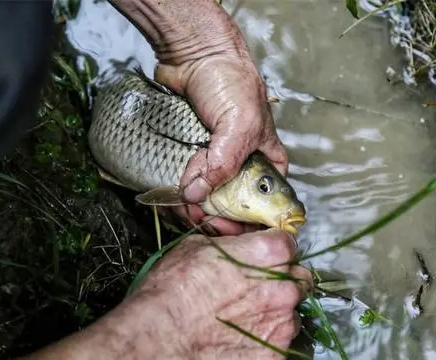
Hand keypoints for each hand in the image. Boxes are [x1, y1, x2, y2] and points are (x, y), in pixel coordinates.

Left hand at [108, 0, 288, 234]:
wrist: (193, 54)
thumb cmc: (230, 81)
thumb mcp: (240, 126)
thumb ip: (225, 163)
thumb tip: (198, 195)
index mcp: (264, 158)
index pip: (265, 198)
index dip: (251, 218)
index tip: (233, 228)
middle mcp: (240, 162)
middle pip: (231, 203)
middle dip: (216, 216)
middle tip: (201, 220)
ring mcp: (212, 159)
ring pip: (204, 196)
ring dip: (192, 207)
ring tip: (182, 206)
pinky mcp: (187, 154)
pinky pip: (183, 182)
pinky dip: (176, 193)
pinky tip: (171, 196)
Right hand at [120, 229, 311, 359]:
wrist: (162, 338)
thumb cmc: (174, 290)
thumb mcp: (199, 247)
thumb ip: (234, 245)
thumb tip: (240, 246)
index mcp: (269, 252)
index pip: (287, 243)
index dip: (272, 249)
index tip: (261, 257)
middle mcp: (284, 286)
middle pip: (298, 277)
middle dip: (282, 279)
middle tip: (255, 287)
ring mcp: (283, 322)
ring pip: (292, 311)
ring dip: (276, 311)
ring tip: (244, 316)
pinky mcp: (275, 352)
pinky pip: (280, 340)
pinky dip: (266, 337)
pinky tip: (240, 336)